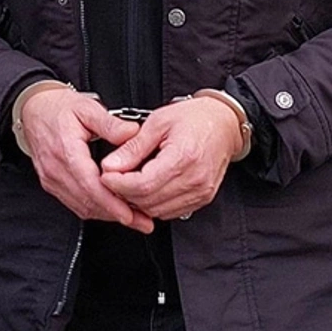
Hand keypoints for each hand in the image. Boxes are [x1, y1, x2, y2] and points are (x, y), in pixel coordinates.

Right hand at [18, 84, 151, 232]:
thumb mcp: (87, 108)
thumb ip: (110, 123)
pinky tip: (112, 209)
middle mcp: (56, 170)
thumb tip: (132, 133)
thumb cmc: (59, 109)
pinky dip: (96, 209)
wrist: (34, 110)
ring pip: (82, 207)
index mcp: (66, 151)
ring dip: (107, 214)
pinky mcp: (52, 185)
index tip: (130, 213)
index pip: (89, 184)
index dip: (111, 203)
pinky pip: (75, 204)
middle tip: (141, 221)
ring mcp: (52, 180)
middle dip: (116, 214)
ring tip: (133, 218)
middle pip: (87, 201)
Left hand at [99, 93, 242, 219]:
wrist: (225, 124)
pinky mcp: (201, 199)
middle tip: (113, 178)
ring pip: (156, 211)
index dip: (119, 184)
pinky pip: (169, 212)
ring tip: (129, 182)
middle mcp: (195, 179)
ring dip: (137, 201)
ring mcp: (200, 192)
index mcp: (184, 157)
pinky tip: (146, 189)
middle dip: (124, 193)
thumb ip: (133, 147)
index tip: (106, 175)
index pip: (143, 185)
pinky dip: (152, 204)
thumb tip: (111, 165)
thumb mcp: (158, 122)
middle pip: (148, 201)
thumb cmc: (196, 118)